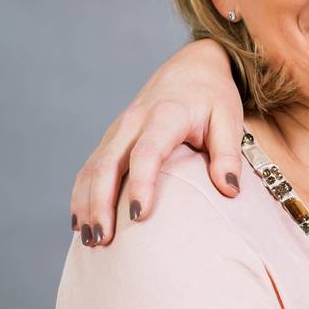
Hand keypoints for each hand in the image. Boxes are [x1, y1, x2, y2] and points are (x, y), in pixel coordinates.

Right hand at [71, 38, 243, 244]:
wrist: (192, 68)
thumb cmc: (214, 97)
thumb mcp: (229, 120)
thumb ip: (229, 155)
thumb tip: (229, 191)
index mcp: (166, 116)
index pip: (147, 153)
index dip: (141, 185)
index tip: (138, 217)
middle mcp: (134, 121)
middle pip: (107, 165)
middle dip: (100, 204)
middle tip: (102, 240)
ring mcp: (119, 130)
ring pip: (92, 168)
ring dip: (86, 204)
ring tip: (90, 240)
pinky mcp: (112, 139)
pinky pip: (90, 168)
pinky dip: (81, 195)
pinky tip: (79, 223)